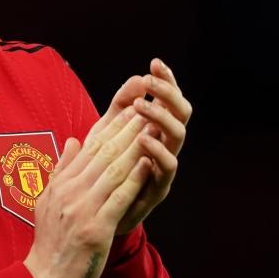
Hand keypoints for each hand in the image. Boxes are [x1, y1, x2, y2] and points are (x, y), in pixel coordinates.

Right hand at [23, 105, 155, 277]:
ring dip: (136, 147)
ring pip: (114, 171)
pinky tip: (149, 164)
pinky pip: (119, 198)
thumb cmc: (50, 242)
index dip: (112, 127)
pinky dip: (135, 180)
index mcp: (62, 184)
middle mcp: (71, 192)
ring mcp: (83, 209)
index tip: (131, 109)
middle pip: (104, 153)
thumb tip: (74, 141)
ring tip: (153, 128)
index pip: (90, 147)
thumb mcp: (48, 200)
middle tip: (148, 108)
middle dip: (128, 129)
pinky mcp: (96, 229)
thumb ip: (62, 169)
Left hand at [120, 58, 192, 234]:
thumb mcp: (108, 132)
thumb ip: (121, 106)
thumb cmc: (104, 170)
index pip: (168, 100)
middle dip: (169, 94)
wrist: (96, 215)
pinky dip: (158, 151)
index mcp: (155, 129)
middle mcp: (165, 145)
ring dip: (162, 117)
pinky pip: (167, 167)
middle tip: (152, 82)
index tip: (155, 63)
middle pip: (182, 113)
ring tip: (142, 107)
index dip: (166, 81)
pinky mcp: (158, 187)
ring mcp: (164, 166)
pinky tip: (143, 138)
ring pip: (178, 136)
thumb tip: (138, 78)